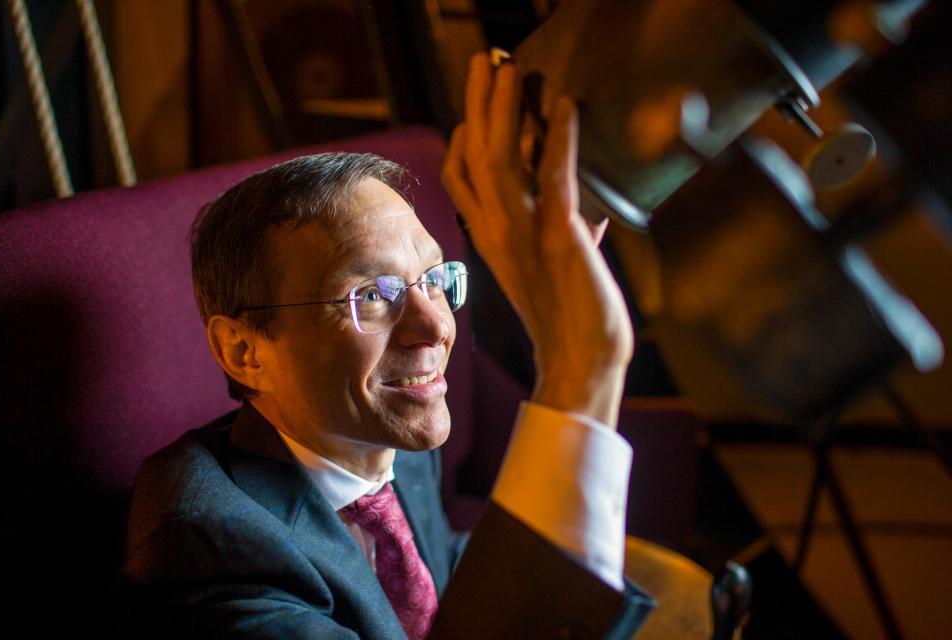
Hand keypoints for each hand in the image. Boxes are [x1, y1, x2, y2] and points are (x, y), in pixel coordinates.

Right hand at [442, 52, 633, 426]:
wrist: (578, 362)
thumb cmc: (569, 317)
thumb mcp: (550, 268)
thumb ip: (558, 233)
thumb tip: (584, 211)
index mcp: (490, 239)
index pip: (459, 179)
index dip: (462, 138)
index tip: (474, 108)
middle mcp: (498, 232)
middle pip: (474, 155)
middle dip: (477, 103)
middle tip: (484, 61)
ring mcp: (525, 235)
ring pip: (501, 159)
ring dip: (506, 109)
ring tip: (510, 69)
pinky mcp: (559, 240)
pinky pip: (554, 179)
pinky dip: (561, 140)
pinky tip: (566, 107)